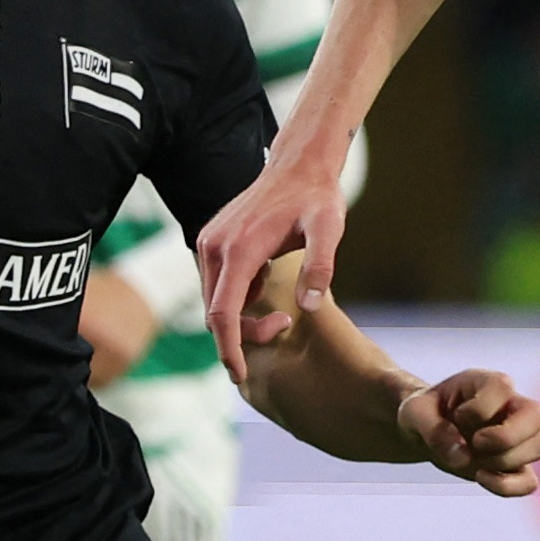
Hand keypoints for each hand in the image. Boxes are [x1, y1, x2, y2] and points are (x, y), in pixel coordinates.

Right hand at [196, 155, 349, 382]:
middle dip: (244, 334)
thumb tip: (309, 307)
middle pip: (216, 313)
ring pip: (214, 301)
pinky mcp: (212, 241)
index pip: (223, 314)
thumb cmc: (317, 198)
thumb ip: (320, 266)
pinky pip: (217, 285)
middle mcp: (214, 246)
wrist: (299, 166)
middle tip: (285, 326)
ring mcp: (209, 242)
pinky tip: (266, 285)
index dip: (229, 349)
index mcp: (239, 250)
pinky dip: (237, 298)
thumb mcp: (329, 229)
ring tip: (282, 311)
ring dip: (240, 317)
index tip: (238, 375)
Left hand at [399, 368, 539, 494]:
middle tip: (477, 443)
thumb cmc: (423, 414)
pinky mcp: (515, 465)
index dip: (479, 408)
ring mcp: (519, 436)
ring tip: (475, 460)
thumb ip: (433, 430)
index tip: (456, 416)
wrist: (425, 432)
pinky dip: (508, 487)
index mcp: (488, 384)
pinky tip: (480, 477)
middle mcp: (512, 406)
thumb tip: (463, 457)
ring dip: (505, 461)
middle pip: (538, 415)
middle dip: (507, 437)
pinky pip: (530, 481)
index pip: (503, 387)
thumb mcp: (414, 414)